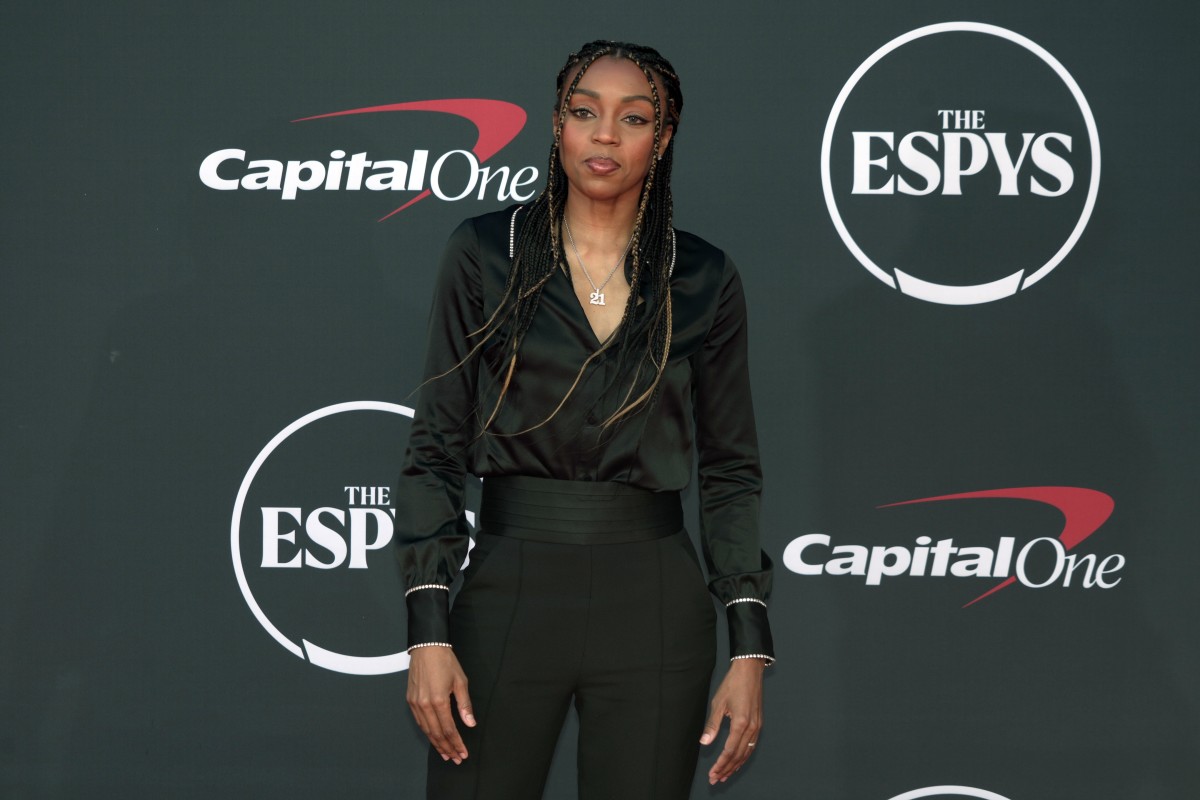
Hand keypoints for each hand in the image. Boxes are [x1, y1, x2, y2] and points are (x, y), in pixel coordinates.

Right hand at [406, 646, 475, 763]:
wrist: (426, 647)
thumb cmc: (445, 661)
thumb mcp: (460, 682)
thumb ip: (465, 705)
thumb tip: (470, 723)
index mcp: (439, 701)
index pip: (449, 730)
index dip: (457, 743)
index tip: (463, 753)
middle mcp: (425, 705)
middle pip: (437, 734)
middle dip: (447, 748)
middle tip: (455, 758)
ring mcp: (416, 703)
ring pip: (426, 730)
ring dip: (436, 744)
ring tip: (446, 753)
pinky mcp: (410, 700)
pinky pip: (419, 722)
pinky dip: (427, 733)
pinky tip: (434, 738)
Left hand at [699, 657, 765, 783]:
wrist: (750, 671)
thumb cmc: (733, 684)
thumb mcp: (718, 703)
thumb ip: (712, 725)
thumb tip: (704, 742)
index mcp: (741, 723)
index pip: (729, 751)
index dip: (720, 764)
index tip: (712, 774)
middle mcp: (752, 727)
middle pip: (738, 756)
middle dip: (726, 769)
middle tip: (715, 779)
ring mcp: (757, 726)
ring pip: (747, 753)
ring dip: (735, 766)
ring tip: (725, 775)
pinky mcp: (758, 723)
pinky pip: (751, 745)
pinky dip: (743, 756)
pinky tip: (737, 761)